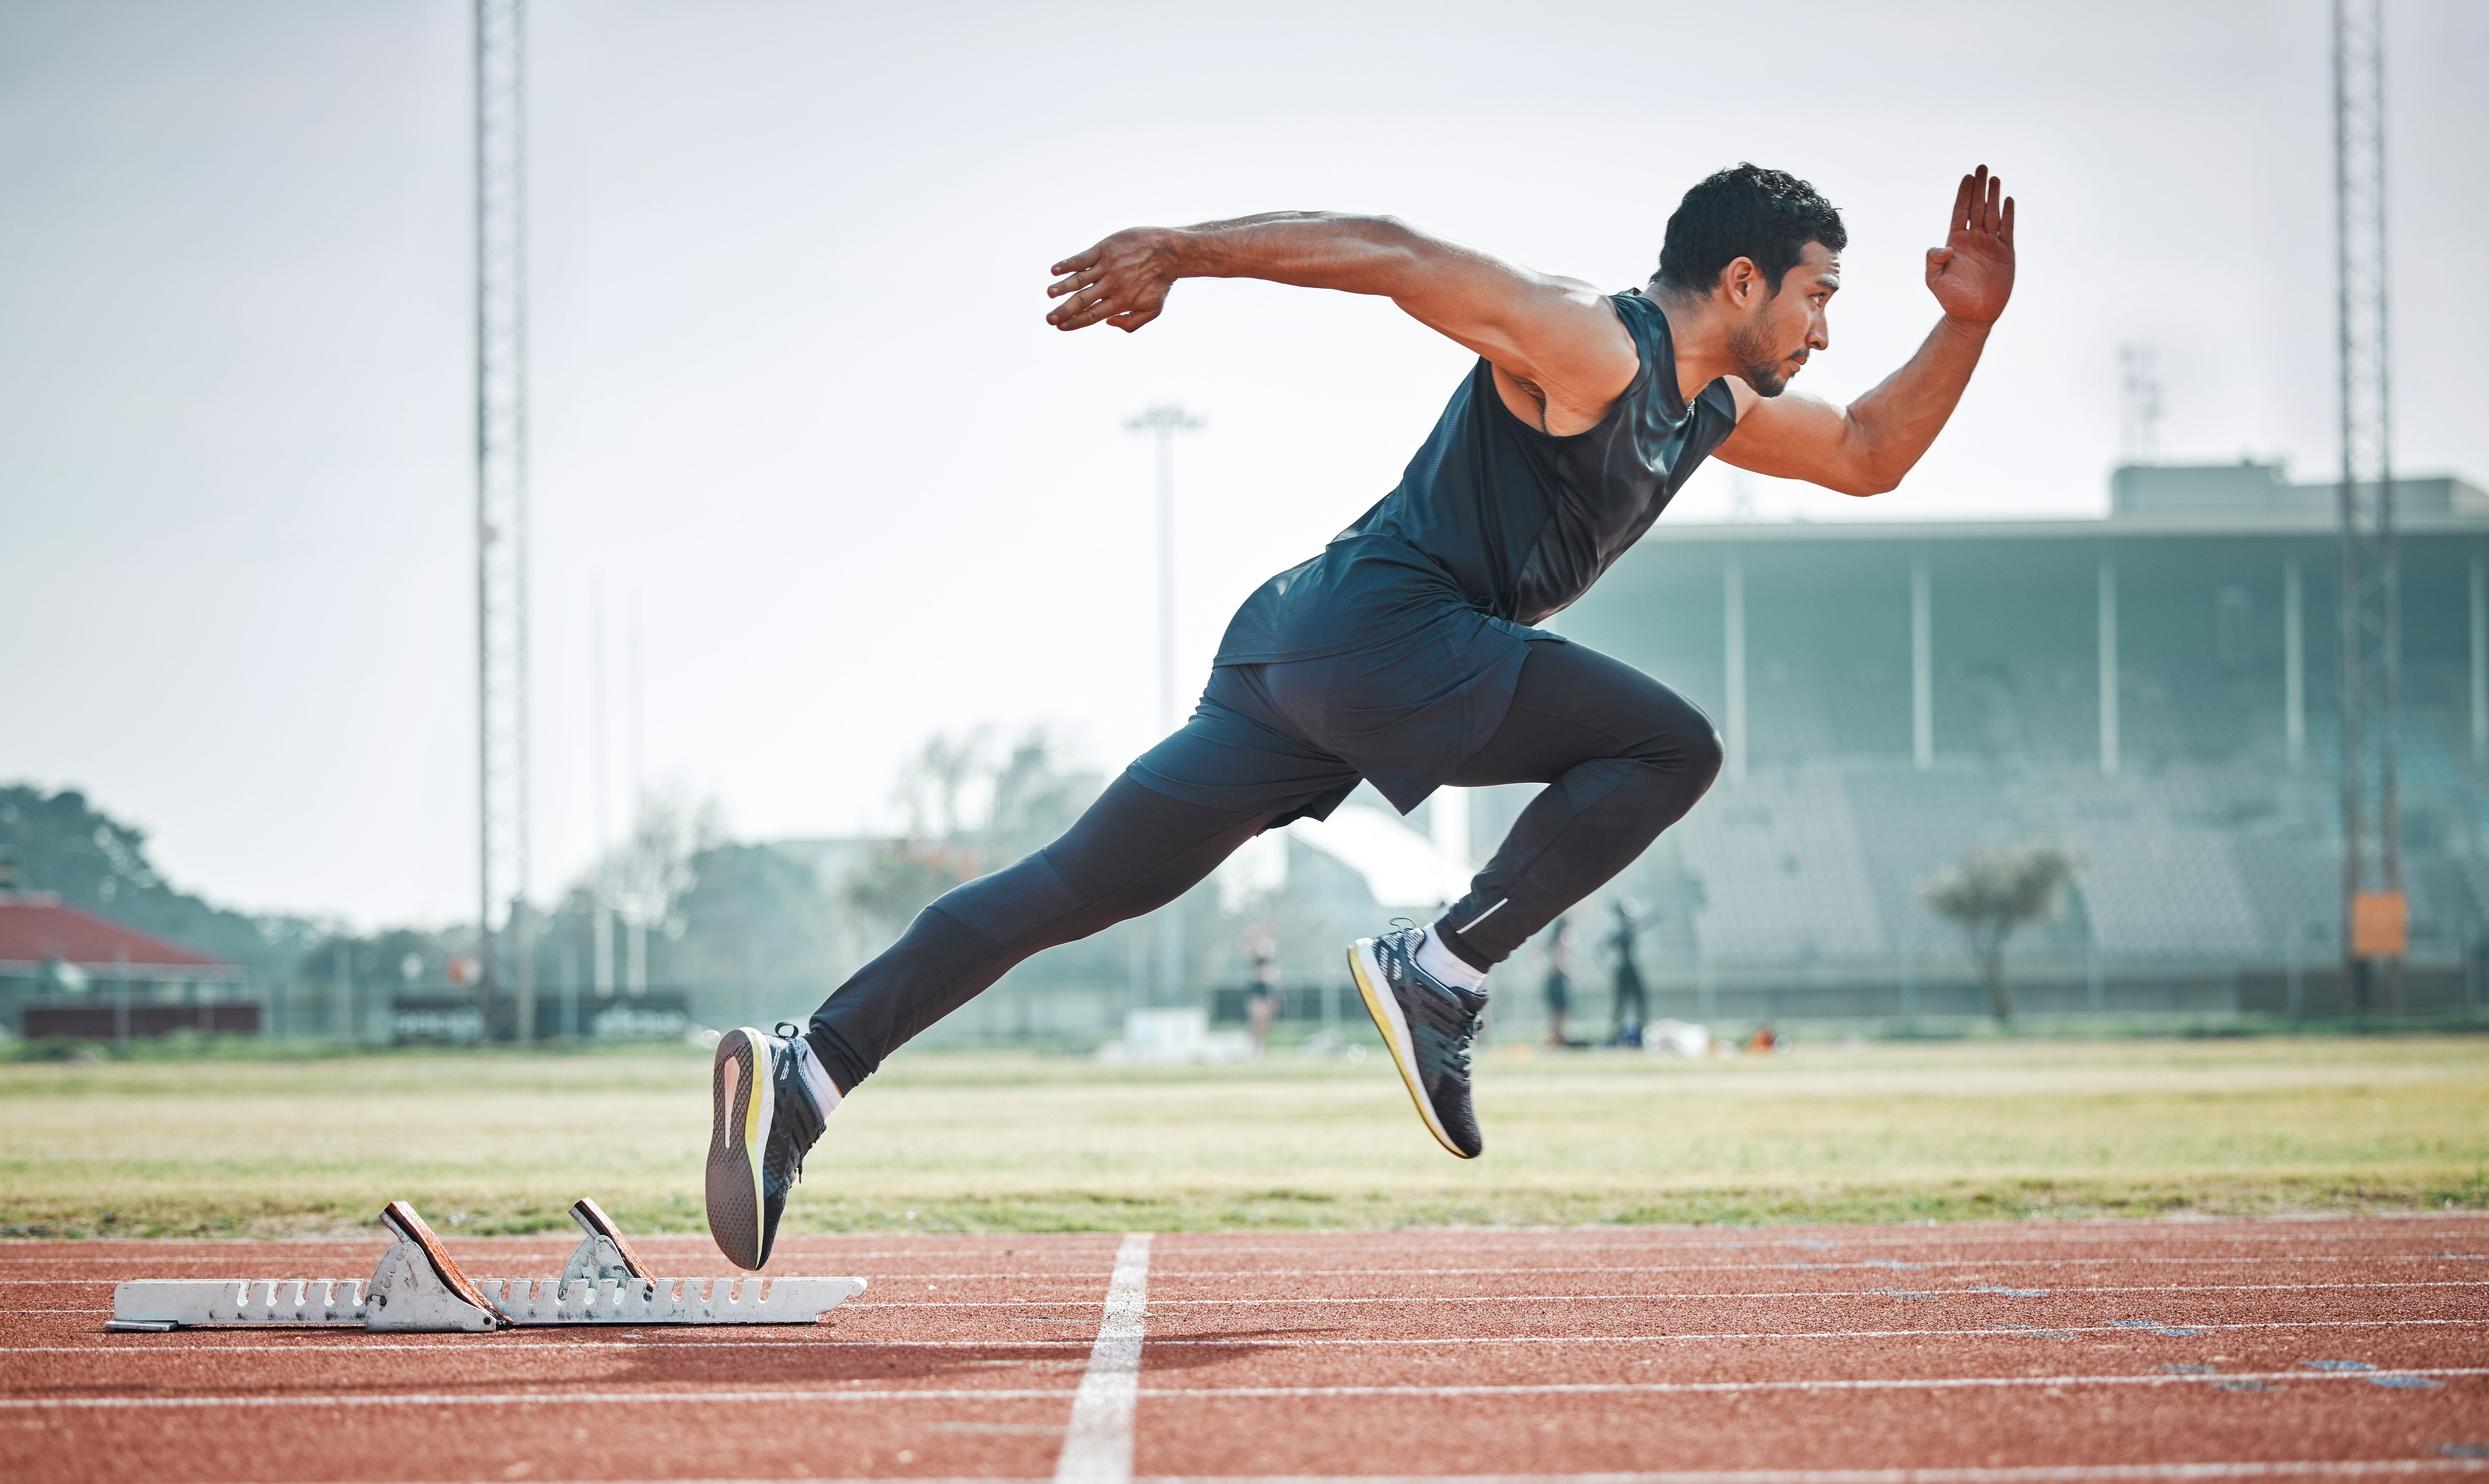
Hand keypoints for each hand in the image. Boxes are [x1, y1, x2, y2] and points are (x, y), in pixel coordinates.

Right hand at [1046, 227, 1178, 332]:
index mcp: (1121, 302)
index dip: (1075, 322)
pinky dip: (1068, 264)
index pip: (1093, 315)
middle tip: (1048, 319)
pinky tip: (1055, 270)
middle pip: (1083, 300)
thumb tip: (1107, 323)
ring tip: (1050, 294)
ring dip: (1063, 287)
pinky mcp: (1105, 249)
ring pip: (1080, 279)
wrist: (1170, 252)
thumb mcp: (1153, 309)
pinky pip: (1083, 258)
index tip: (1060, 328)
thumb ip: (1131, 323)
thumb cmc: (1160, 282)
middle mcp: (1112, 285)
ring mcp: (1107, 266)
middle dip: (1064, 311)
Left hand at [1924, 165, 2014, 325]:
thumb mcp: (1934, 280)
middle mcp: (1973, 240)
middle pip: (1977, 207)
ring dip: (1994, 196)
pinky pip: (2007, 229)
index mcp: (1956, 242)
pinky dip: (2008, 215)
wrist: (1972, 315)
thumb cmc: (1951, 299)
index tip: (1967, 177)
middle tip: (1982, 167)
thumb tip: (1946, 246)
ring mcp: (1990, 245)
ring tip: (1995, 178)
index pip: (1960, 211)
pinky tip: (2008, 200)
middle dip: (1979, 187)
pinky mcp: (2005, 253)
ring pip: (1992, 214)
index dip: (1963, 194)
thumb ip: (1934, 260)